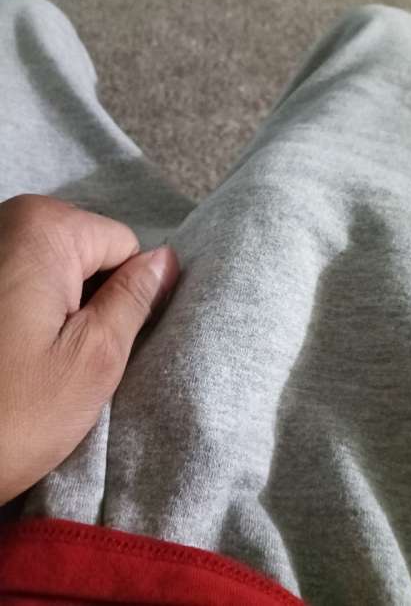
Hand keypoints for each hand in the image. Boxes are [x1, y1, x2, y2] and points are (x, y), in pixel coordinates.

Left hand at [0, 194, 178, 504]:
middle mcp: (2, 219)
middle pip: (85, 253)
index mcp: (41, 228)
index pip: (124, 246)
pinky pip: (19, 282)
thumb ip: (135, 299)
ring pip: (53, 271)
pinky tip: (6, 354)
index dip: (122, 298)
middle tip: (58, 356)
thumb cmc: (8, 418)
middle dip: (86, 302)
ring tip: (26, 359)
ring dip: (54, 313)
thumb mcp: (94, 358)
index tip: (90, 342)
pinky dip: (22, 315)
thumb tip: (166, 260)